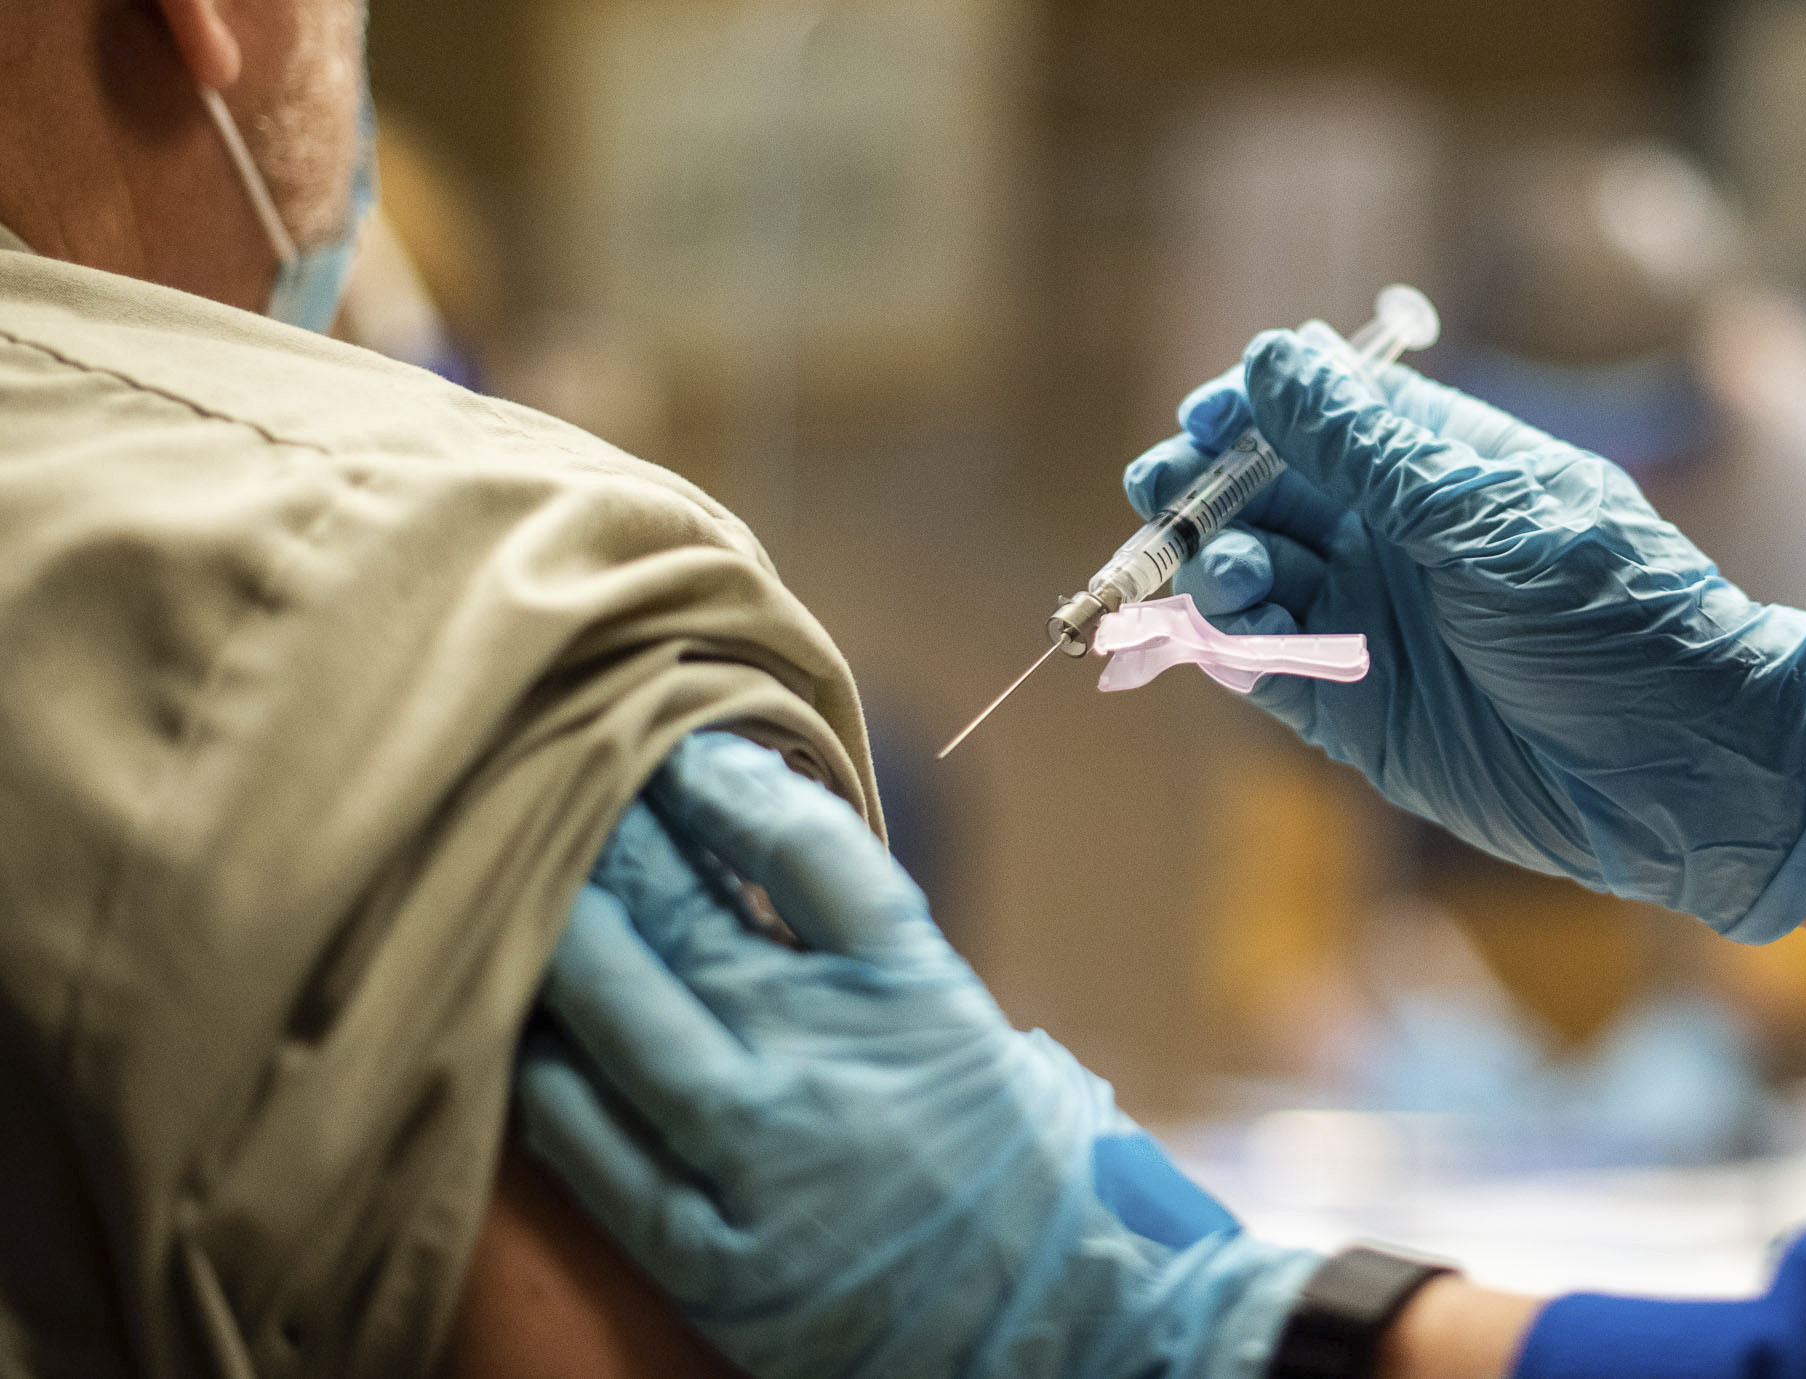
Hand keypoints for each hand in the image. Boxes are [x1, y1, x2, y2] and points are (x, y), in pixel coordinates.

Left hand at [516, 733, 1315, 1378]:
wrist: (1052, 1308)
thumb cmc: (995, 1143)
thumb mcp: (946, 1000)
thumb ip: (847, 913)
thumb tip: (732, 804)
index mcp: (908, 983)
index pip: (795, 843)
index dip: (716, 777)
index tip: (668, 737)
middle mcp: (833, 1059)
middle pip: (688, 915)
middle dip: (610, 839)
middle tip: (554, 779)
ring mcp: (764, 1163)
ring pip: (624, 1018)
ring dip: (564, 938)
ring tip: (514, 880)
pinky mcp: (717, 1261)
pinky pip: (597, 1152)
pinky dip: (549, 1080)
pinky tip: (522, 1030)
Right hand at [1126, 327, 1805, 942]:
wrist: (1686, 766)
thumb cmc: (1615, 618)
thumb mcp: (1490, 520)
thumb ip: (1372, 453)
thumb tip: (1275, 360)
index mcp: (1441, 468)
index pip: (1322, 413)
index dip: (1255, 407)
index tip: (1211, 414)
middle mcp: (1395, 538)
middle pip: (1265, 491)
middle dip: (1207, 484)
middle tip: (1168, 486)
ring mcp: (1372, 623)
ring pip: (1252, 577)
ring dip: (1216, 564)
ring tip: (1232, 573)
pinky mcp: (1357, 712)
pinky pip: (1265, 665)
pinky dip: (1229, 644)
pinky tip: (1224, 630)